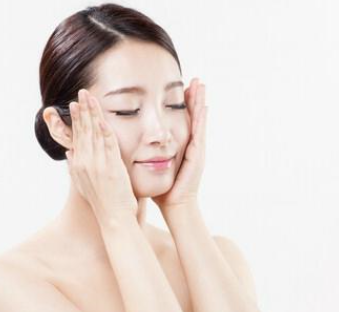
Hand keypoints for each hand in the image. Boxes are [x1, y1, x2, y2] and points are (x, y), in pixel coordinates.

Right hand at [66, 89, 137, 221]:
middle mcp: (85, 163)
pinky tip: (104, 118)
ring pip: (94, 134)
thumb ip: (75, 167)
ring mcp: (98, 165)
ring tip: (89, 98)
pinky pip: (108, 144)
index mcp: (79, 165)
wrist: (114, 218)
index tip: (74, 105)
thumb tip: (69, 152)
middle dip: (82, 111)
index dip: (76, 120)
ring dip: (92, 114)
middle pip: (83, 131)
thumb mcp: (83, 184)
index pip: (76, 137)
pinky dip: (105, 130)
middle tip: (81, 93)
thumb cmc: (103, 202)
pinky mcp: (111, 168)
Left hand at [151, 78, 207, 209]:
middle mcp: (191, 145)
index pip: (182, 120)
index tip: (182, 86)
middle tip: (196, 79)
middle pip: (193, 116)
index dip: (182, 104)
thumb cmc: (163, 188)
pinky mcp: (197, 156)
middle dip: (194, 98)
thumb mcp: (155, 164)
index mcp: (181, 146)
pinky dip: (202, 120)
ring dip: (200, 103)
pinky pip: (200, 133)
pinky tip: (203, 107)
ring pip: (199, 121)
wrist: (174, 205)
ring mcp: (196, 150)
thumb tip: (134, 143)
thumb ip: (148, 152)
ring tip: (202, 85)